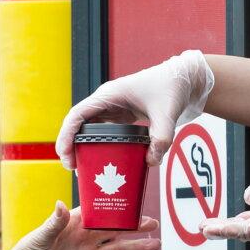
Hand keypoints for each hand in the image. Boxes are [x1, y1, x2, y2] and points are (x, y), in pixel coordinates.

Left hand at [6, 202, 159, 249]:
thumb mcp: (38, 238)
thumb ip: (54, 223)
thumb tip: (62, 205)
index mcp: (73, 227)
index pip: (100, 216)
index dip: (116, 211)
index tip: (133, 205)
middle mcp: (83, 242)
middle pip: (114, 233)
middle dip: (133, 228)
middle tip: (152, 223)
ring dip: (135, 249)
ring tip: (153, 245)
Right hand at [55, 50, 214, 168]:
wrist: (185, 80)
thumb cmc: (172, 87)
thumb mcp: (167, 112)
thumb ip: (161, 137)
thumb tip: (150, 162)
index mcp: (109, 95)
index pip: (78, 115)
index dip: (66, 135)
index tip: (64, 155)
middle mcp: (107, 101)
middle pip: (79, 124)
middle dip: (71, 146)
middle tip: (72, 169)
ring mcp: (114, 109)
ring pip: (90, 130)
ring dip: (83, 147)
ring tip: (83, 170)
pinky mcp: (123, 117)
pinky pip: (105, 133)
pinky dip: (100, 147)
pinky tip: (104, 162)